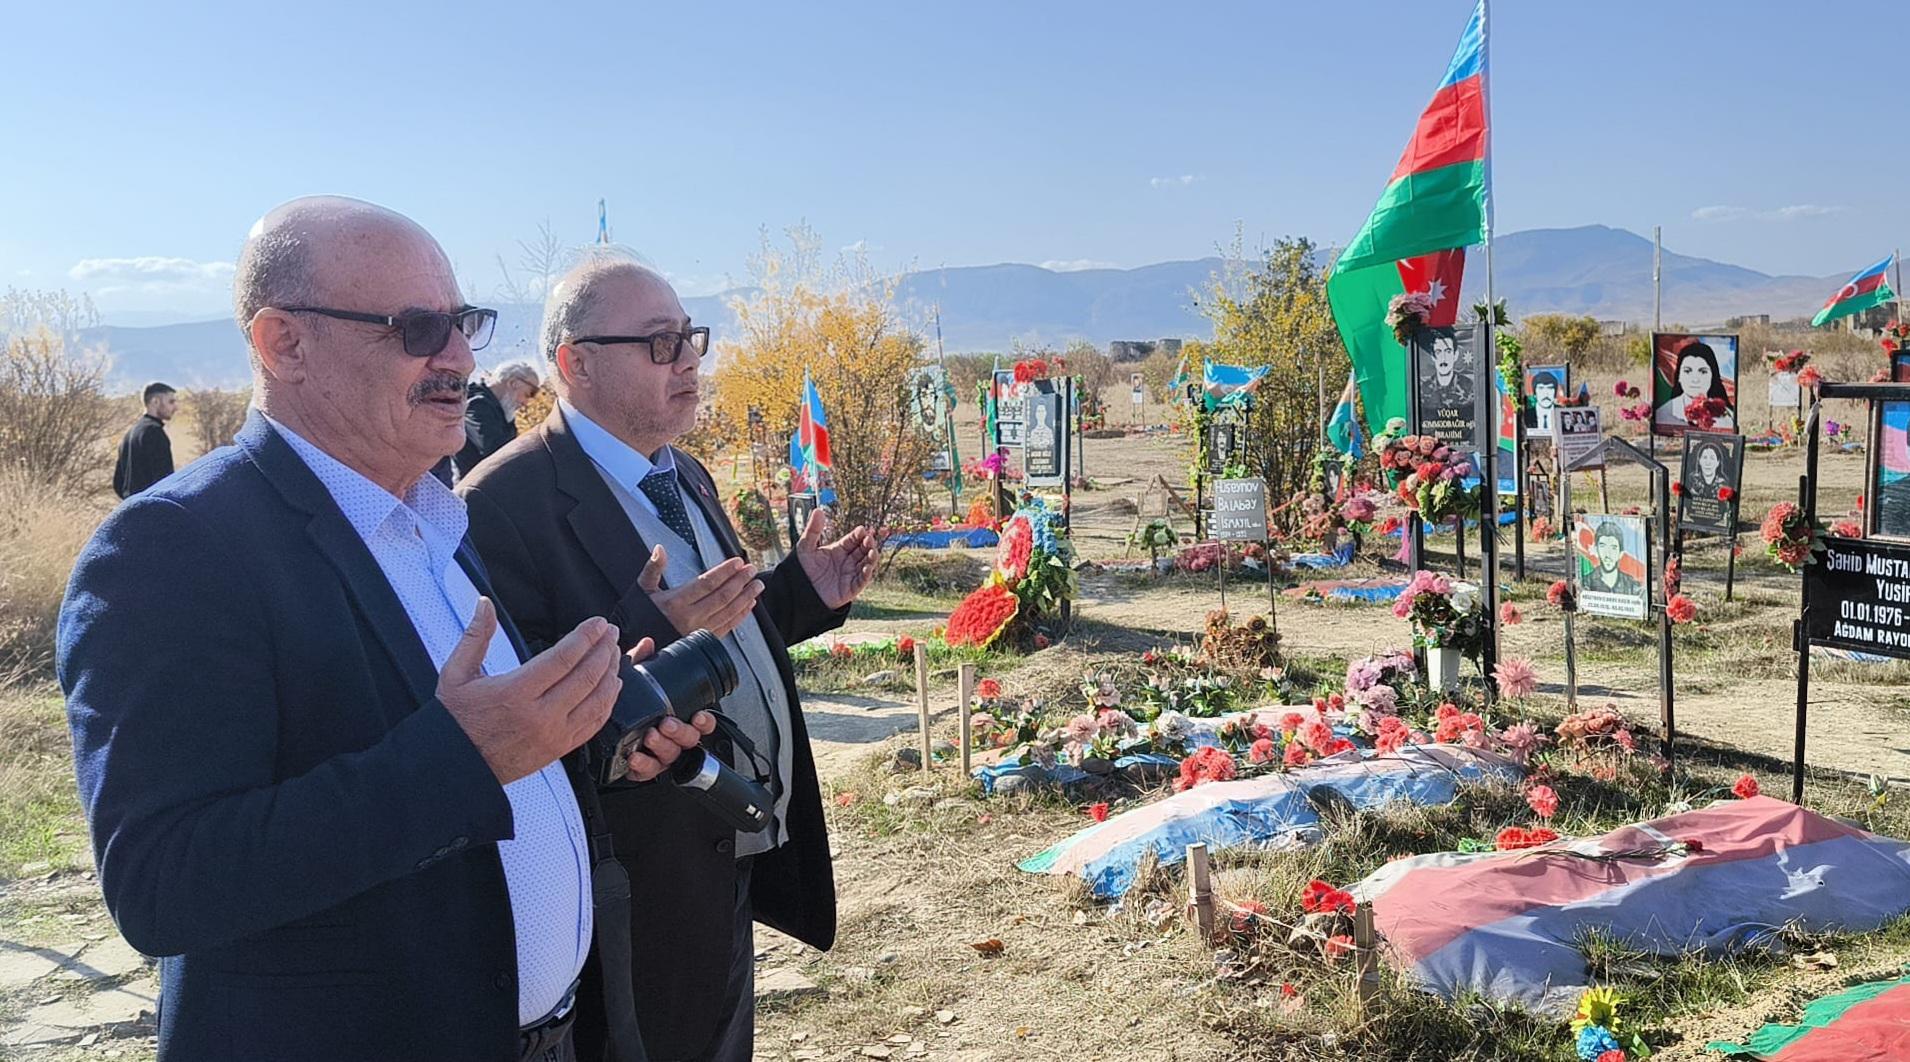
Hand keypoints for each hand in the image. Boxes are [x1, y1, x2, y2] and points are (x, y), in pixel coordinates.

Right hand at [438, 598, 622, 784]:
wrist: (458, 766)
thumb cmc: (457, 720)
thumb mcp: (456, 674)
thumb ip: (475, 636)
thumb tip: (485, 605)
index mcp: (515, 692)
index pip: (563, 658)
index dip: (585, 637)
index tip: (598, 623)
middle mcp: (539, 715)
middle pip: (586, 676)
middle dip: (603, 649)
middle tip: (611, 633)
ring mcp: (554, 734)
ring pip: (597, 700)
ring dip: (610, 673)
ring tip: (614, 653)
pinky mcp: (560, 748)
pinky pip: (595, 724)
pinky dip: (608, 703)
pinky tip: (612, 686)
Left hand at [620, 638, 719, 780]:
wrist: (607, 738)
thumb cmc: (631, 711)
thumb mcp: (637, 683)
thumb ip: (642, 663)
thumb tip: (647, 645)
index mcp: (679, 719)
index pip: (702, 722)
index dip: (705, 721)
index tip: (699, 716)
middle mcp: (673, 738)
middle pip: (689, 739)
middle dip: (680, 731)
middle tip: (667, 723)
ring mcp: (660, 756)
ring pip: (671, 755)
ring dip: (662, 745)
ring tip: (650, 736)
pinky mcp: (643, 769)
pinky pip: (648, 771)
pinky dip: (643, 764)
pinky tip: (635, 755)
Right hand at [638, 546, 762, 637]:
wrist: (634, 645)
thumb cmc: (638, 616)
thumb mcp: (642, 589)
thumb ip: (653, 568)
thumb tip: (660, 549)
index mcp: (675, 602)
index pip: (706, 583)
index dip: (724, 572)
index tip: (737, 562)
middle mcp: (689, 617)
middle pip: (722, 596)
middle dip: (740, 581)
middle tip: (752, 570)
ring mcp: (697, 631)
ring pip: (728, 612)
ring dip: (745, 598)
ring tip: (757, 585)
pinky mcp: (702, 642)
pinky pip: (726, 627)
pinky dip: (740, 616)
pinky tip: (749, 606)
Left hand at [795, 508, 876, 609]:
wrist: (798, 591)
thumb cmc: (802, 569)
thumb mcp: (806, 547)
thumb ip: (813, 530)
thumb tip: (818, 510)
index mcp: (838, 550)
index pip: (853, 540)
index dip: (859, 535)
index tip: (862, 530)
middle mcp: (846, 561)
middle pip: (862, 550)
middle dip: (868, 544)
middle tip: (869, 538)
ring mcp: (850, 574)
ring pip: (866, 563)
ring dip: (871, 557)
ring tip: (872, 550)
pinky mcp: (850, 588)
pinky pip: (862, 580)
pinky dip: (867, 574)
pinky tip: (868, 567)